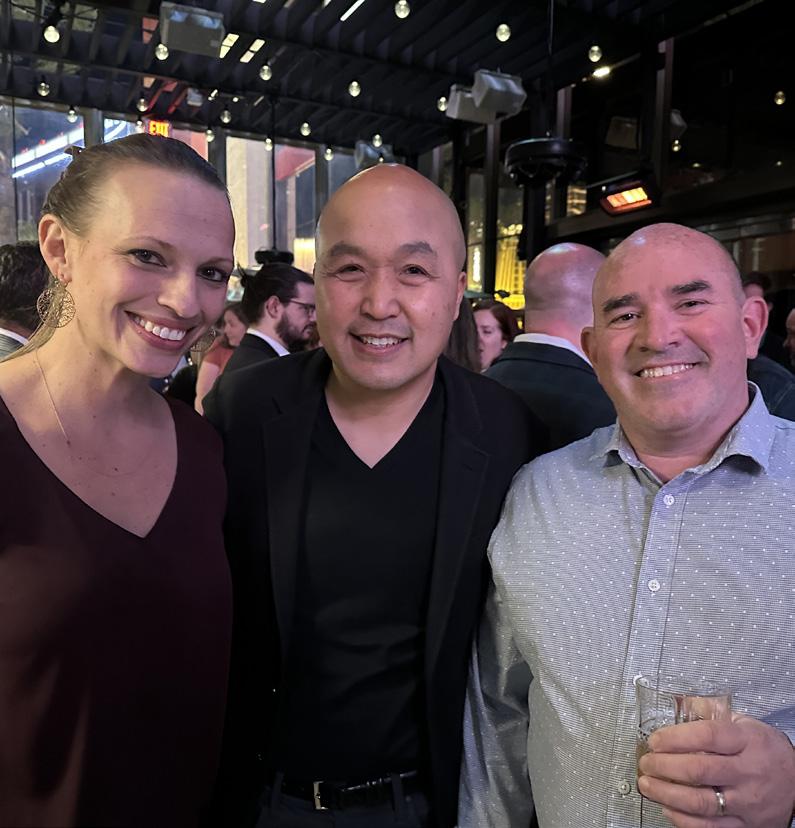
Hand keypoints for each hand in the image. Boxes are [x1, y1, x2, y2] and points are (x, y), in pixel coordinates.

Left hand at [637, 714, 794, 826]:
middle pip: (699, 770)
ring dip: (667, 794)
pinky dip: (684, 820)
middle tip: (646, 763)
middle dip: (663, 766)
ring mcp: (747, 802)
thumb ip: (713, 712)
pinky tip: (668, 808)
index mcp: (747, 742)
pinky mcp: (746, 826)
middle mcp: (747, 772)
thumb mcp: (746, 724)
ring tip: (647, 785)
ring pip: (701, 802)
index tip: (654, 740)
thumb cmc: (766, 751)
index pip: (706, 736)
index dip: (675, 738)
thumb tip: (681, 700)